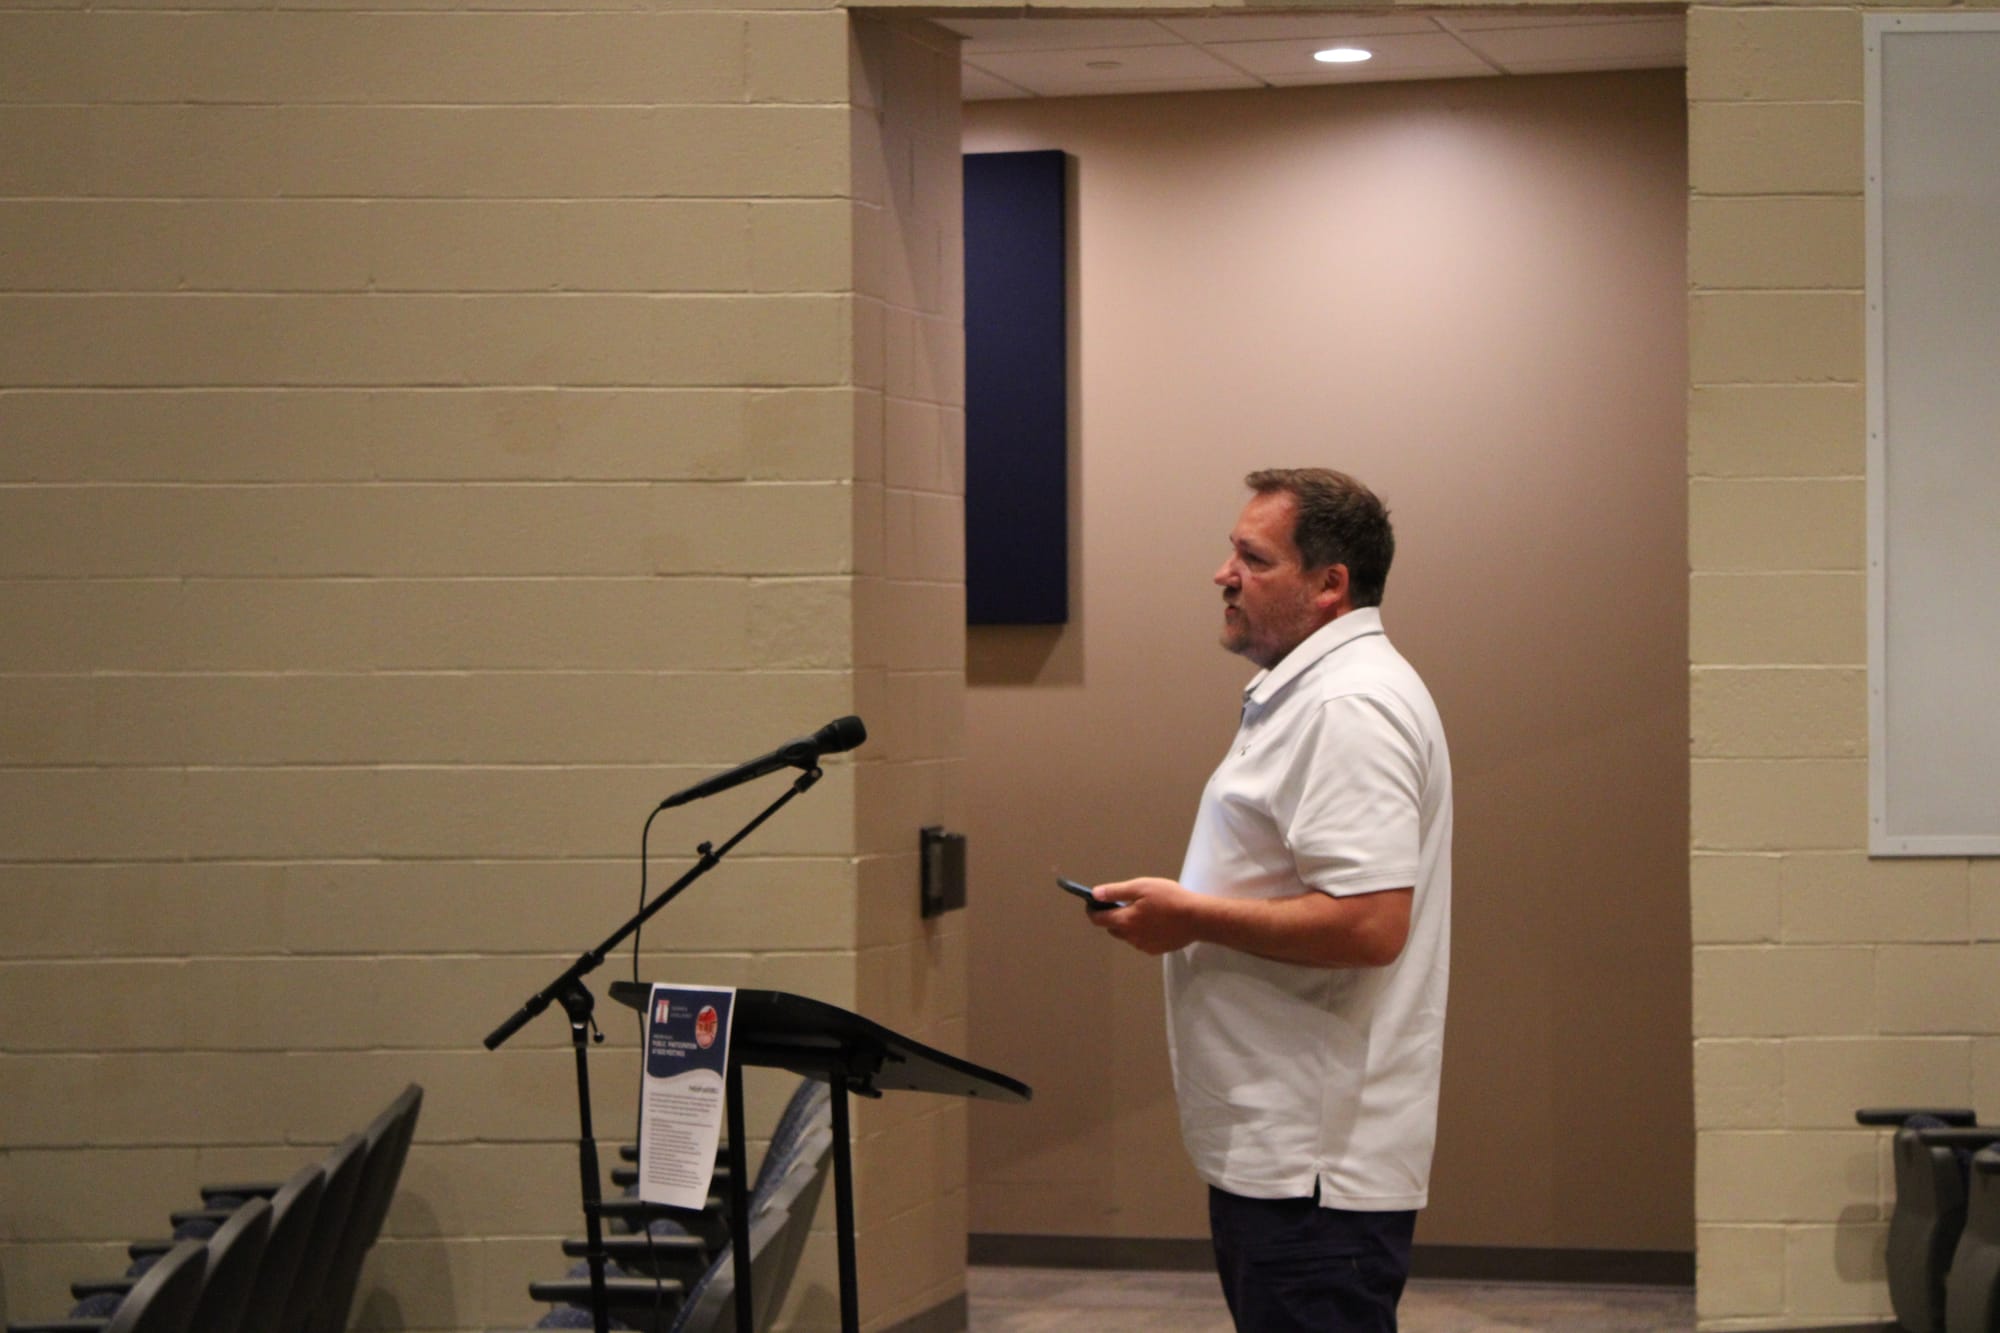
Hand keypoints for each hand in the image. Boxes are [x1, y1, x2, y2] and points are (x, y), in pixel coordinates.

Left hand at [1086, 877, 1202, 955]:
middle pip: (1112, 928)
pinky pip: (1141, 941)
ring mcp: (1144, 946)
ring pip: (1127, 935)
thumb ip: (1116, 891)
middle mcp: (1131, 937)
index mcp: (1125, 920)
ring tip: (1142, 911)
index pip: (1098, 919)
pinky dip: (1141, 932)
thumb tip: (1095, 894)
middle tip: (1122, 903)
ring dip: (1127, 925)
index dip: (1092, 910)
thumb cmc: (1170, 898)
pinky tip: (1154, 922)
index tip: (1091, 903)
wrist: (1197, 918)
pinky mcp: (1156, 950)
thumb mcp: (1141, 887)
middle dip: (1111, 917)